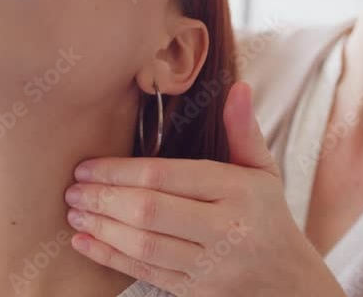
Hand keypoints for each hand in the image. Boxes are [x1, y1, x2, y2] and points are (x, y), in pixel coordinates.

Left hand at [64, 81, 344, 295]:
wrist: (290, 284)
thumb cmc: (268, 217)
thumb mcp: (264, 171)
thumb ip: (244, 130)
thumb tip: (238, 87)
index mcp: (239, 191)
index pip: (167, 177)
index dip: (120, 171)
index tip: (87, 166)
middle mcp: (225, 229)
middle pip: (150, 211)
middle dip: (103, 199)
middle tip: (72, 189)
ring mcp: (210, 266)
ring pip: (144, 246)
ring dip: (101, 228)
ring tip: (74, 211)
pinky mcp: (196, 293)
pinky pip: (145, 274)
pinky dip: (109, 258)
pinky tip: (84, 242)